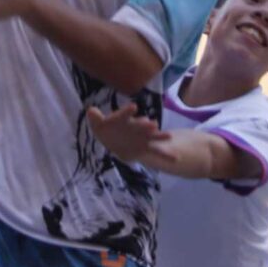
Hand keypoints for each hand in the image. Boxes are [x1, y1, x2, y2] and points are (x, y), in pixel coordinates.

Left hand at [84, 107, 211, 177]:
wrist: (116, 141)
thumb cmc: (108, 130)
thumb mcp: (100, 125)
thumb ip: (96, 119)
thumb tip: (90, 110)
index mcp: (124, 119)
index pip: (124, 115)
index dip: (127, 112)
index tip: (133, 107)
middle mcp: (136, 126)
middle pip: (141, 125)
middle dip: (146, 124)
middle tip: (152, 123)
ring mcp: (143, 137)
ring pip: (153, 136)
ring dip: (160, 136)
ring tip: (169, 136)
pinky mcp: (147, 147)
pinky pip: (158, 152)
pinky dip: (167, 156)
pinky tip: (176, 159)